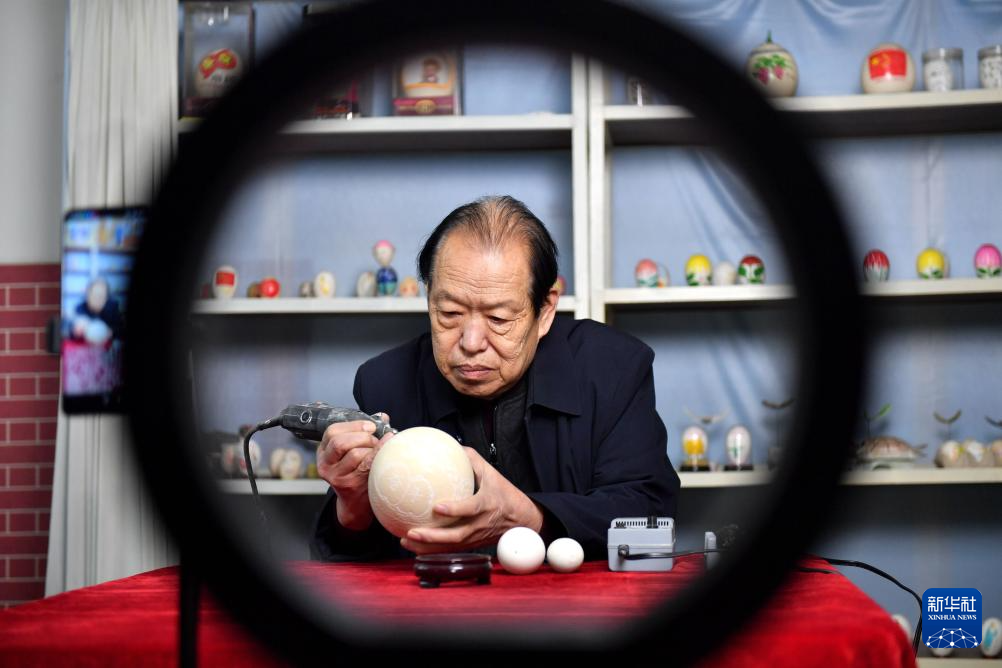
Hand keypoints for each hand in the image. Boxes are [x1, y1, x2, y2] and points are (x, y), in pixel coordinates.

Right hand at [316, 414, 392, 531]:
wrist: (355, 503)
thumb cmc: (357, 471)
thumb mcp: (352, 451)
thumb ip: (363, 433)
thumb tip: (382, 416)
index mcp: (323, 452)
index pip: (332, 431)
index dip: (353, 425)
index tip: (370, 426)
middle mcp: (325, 464)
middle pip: (340, 442)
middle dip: (362, 436)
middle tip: (374, 439)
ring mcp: (336, 476)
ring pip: (354, 454)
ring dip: (371, 448)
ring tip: (377, 451)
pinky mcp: (349, 485)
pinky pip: (366, 465)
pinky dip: (378, 454)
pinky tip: (387, 449)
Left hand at [400, 447, 543, 553]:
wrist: (521, 519)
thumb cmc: (504, 492)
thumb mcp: (491, 473)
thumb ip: (471, 460)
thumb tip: (448, 445)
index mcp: (487, 505)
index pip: (471, 509)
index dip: (455, 510)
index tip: (437, 508)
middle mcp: (481, 524)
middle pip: (456, 535)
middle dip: (433, 536)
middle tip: (411, 532)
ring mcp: (476, 537)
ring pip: (450, 546)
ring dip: (428, 547)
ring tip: (406, 541)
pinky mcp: (472, 545)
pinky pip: (450, 550)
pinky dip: (432, 551)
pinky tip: (414, 547)